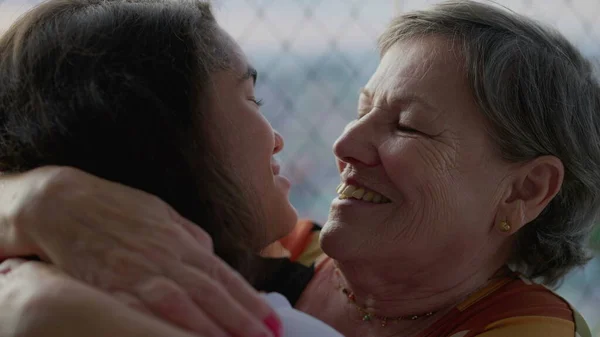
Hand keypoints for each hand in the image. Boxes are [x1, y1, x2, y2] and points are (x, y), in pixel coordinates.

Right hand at [0, 166, 280, 336]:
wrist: (62, 203)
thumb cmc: (117, 207)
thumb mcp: (161, 214)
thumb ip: (189, 236)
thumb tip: (212, 253)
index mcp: (181, 240)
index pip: (224, 275)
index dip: (251, 300)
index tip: (274, 321)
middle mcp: (166, 256)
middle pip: (212, 292)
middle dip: (243, 319)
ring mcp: (138, 271)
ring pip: (184, 303)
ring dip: (213, 327)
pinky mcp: (111, 284)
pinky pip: (143, 310)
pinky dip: (165, 326)